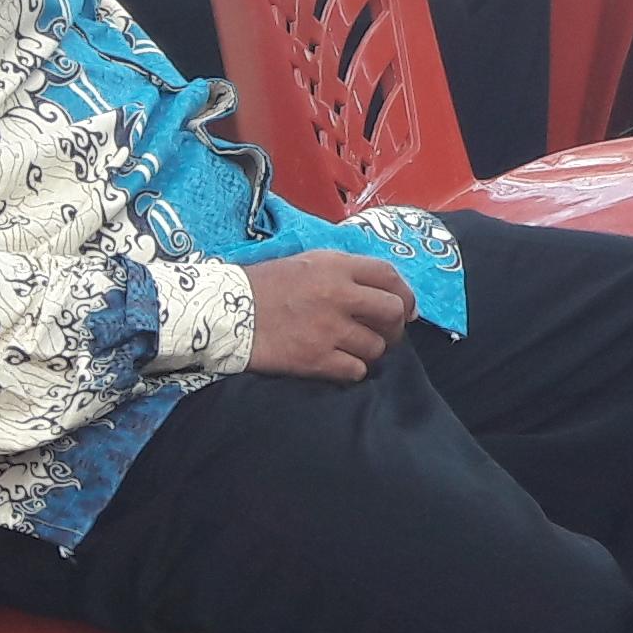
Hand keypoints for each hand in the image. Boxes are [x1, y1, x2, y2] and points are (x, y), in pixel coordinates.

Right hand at [240, 250, 413, 381]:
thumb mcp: (307, 262)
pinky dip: (354, 369)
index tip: (407, 308)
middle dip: (396, 326)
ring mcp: (329, 329)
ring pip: (377, 346)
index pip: (389, 275)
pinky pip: (356, 370)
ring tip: (357, 349)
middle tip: (387, 334)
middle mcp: (339, 295)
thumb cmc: (265, 285)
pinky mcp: (316, 359)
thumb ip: (344, 271)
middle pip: (393, 311)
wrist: (226, 312)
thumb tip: (381, 290)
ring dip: (372, 350)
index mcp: (336, 266)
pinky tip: (341, 364)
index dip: (405, 293)